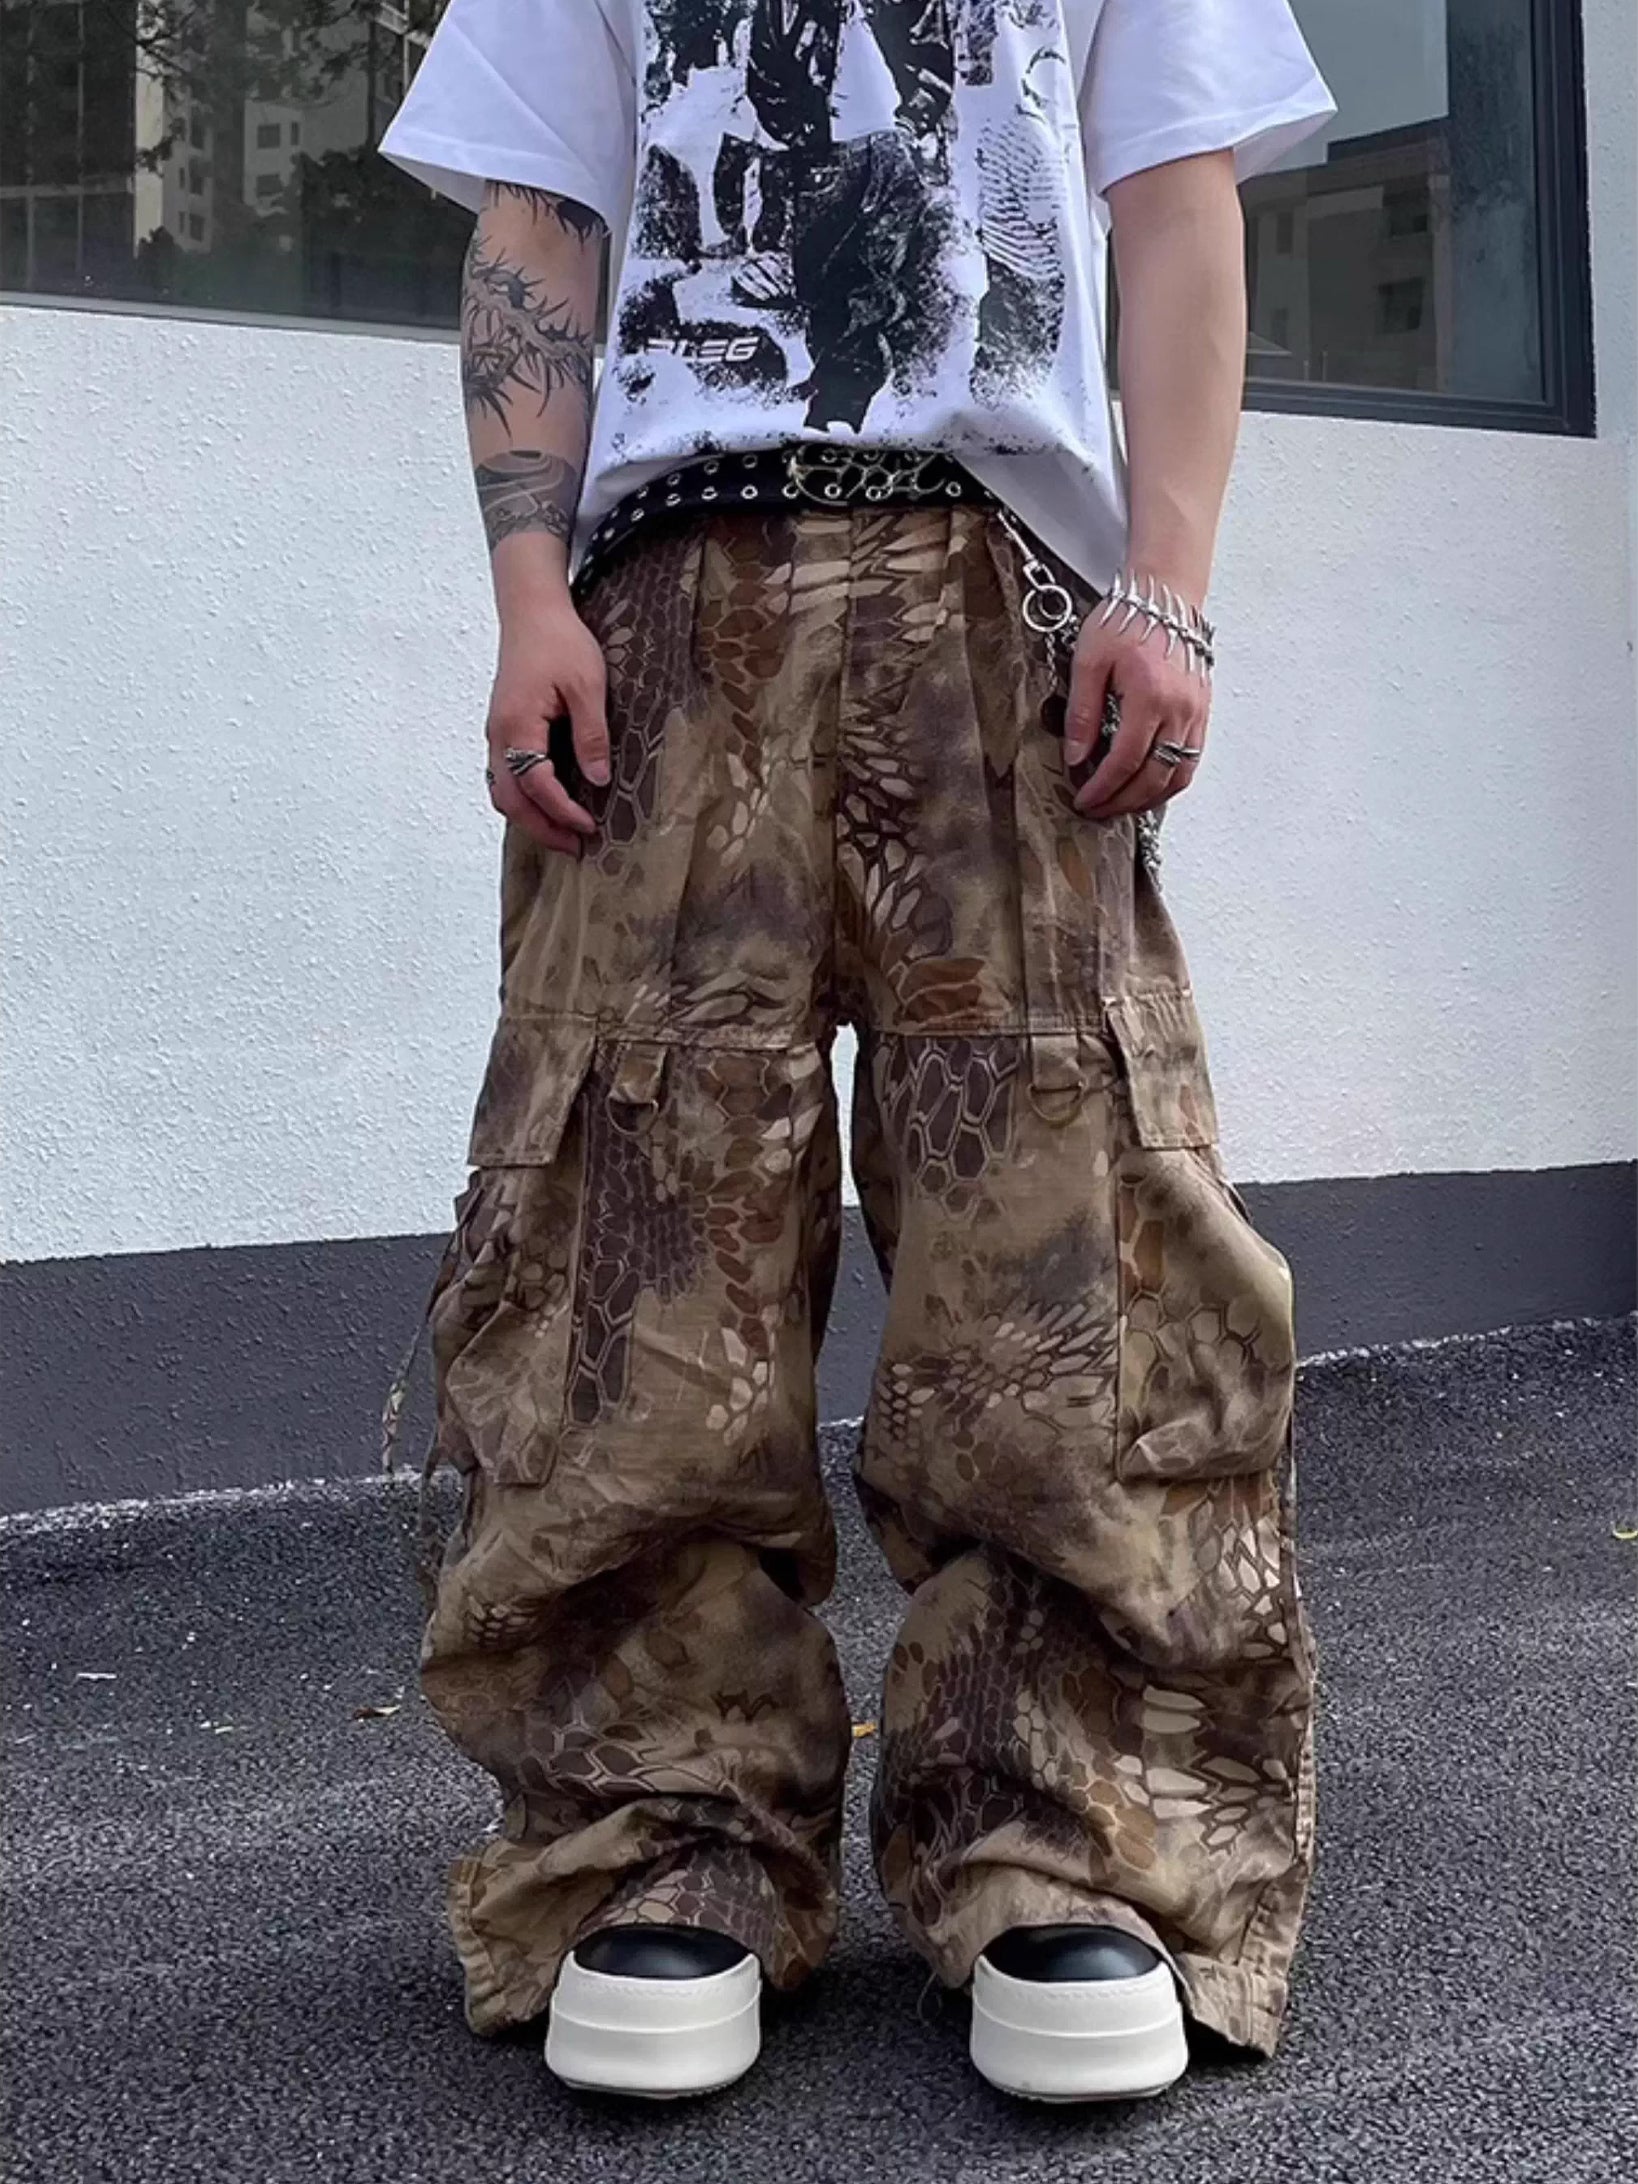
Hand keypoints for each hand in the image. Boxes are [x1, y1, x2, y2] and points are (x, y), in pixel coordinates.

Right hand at [485, 595, 610, 855]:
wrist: (531, 611)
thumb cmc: (560, 641)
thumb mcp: (588, 685)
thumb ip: (591, 734)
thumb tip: (598, 779)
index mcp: (517, 725)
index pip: (536, 785)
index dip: (562, 812)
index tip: (590, 827)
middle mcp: (498, 736)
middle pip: (510, 800)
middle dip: (542, 828)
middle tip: (575, 847)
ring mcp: (496, 734)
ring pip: (502, 791)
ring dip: (530, 818)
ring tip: (564, 834)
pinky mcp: (502, 730)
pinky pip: (505, 776)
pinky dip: (524, 798)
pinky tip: (548, 804)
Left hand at [1064, 574, 1210, 818]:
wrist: (1164, 597)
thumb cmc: (1127, 620)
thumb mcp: (1089, 661)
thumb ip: (1082, 712)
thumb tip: (1076, 756)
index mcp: (1150, 696)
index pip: (1125, 760)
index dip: (1103, 788)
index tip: (1084, 800)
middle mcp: (1179, 709)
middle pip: (1154, 777)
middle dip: (1122, 802)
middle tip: (1097, 810)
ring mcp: (1195, 713)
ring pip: (1179, 776)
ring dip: (1149, 799)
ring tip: (1120, 805)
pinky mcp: (1202, 713)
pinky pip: (1191, 761)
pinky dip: (1170, 782)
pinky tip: (1148, 786)